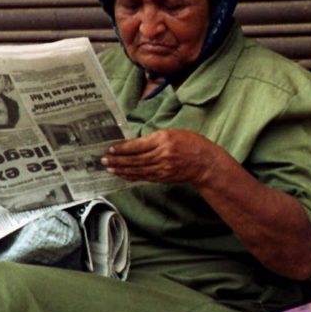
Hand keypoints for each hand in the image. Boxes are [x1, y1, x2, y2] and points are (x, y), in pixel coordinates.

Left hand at [101, 129, 222, 185]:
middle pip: (135, 159)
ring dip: (122, 170)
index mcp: (164, 140)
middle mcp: (163, 155)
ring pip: (138, 170)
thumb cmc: (191, 144)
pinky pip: (145, 177)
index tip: (111, 149)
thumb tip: (134, 144)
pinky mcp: (164, 177)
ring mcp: (163, 168)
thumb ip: (154, 139)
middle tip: (104, 160)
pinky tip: (123, 175)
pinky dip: (132, 176)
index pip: (138, 145)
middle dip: (118, 160)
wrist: (205, 162)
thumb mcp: (173, 133)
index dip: (123, 149)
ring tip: (110, 168)